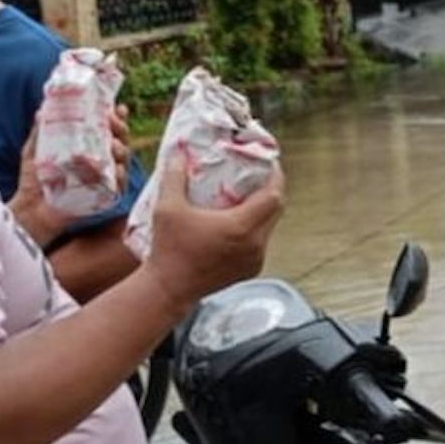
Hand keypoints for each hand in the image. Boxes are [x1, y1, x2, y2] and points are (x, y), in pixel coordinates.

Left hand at [9, 106, 132, 244]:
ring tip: (114, 145)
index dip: (116, 117)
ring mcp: (104, 178)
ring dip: (122, 150)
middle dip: (121, 129)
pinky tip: (117, 169)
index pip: (106, 129)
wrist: (30, 210)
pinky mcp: (104, 196)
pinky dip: (121, 176)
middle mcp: (100, 161)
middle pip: (119, 142)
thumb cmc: (33, 181)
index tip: (118, 107)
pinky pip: (119, 185)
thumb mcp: (34, 151)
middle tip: (114, 121)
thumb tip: (41, 110)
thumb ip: (40, 132)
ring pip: (122, 161)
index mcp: (88, 148)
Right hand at [142, 154, 285, 309]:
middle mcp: (255, 244)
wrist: (169, 290)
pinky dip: (255, 229)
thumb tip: (178, 154)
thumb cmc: (168, 250)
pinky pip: (261, 243)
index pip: (274, 196)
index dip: (276, 177)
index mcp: (242, 227)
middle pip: (276, 210)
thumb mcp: (168, 208)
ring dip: (263, 211)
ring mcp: (255, 260)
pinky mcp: (250, 270)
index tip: (270, 164)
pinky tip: (239, 221)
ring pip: (269, 228)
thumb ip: (174, 177)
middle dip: (270, 191)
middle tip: (257, 176)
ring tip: (247, 197)